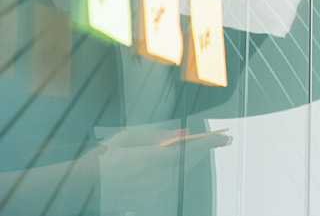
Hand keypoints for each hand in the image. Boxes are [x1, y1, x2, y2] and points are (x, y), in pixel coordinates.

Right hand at [94, 128, 231, 211]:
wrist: (78, 189)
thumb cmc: (101, 159)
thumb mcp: (126, 138)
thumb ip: (156, 136)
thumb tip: (182, 135)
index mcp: (148, 160)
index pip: (188, 151)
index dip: (208, 144)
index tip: (224, 137)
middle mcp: (153, 180)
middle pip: (188, 164)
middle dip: (206, 150)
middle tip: (223, 140)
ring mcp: (150, 193)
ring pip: (180, 175)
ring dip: (194, 161)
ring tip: (206, 147)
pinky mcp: (145, 202)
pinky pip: (168, 184)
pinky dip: (178, 172)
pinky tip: (183, 163)